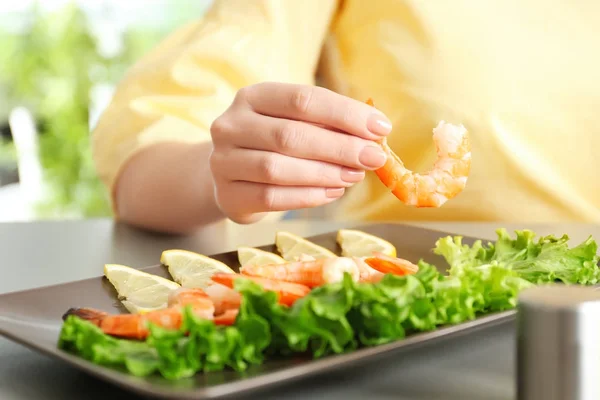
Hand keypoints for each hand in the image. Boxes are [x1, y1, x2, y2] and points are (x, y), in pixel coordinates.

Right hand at [209, 82, 391, 223]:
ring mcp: (223, 161)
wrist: (229, 177)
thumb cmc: (272, 145)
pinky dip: (307, 196)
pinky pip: (271, 198)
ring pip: (278, 168)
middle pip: (291, 135)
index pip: (303, 99)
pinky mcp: (227, 195)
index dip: (345, 113)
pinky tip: (332, 193)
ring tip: (354, 177)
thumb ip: (328, 125)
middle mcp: (231, 125)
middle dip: (340, 147)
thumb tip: (374, 134)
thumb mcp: (294, 123)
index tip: (380, 128)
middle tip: (374, 158)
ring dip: (324, 173)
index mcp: (252, 97)